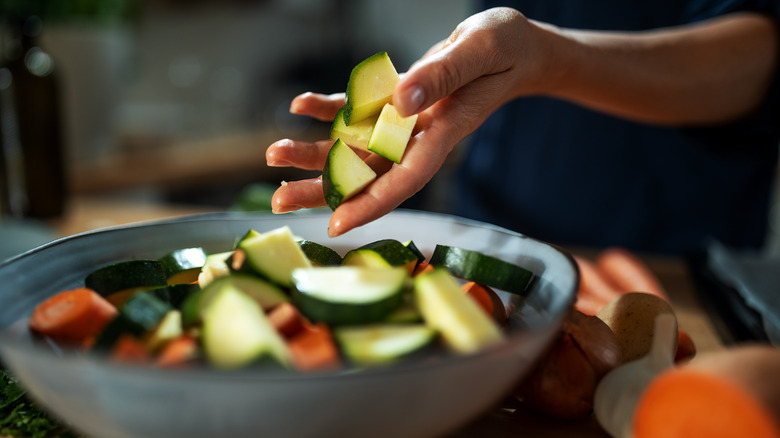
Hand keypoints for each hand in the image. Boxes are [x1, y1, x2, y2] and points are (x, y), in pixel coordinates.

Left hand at [267, 8, 549, 236]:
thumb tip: (402, 101)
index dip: (372, 203)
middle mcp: (420, 135)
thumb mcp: (480, 51)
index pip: (406, 177)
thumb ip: (443, 75)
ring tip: (273, 154)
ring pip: (356, 147)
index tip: (336, 224)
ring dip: (314, 153)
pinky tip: (299, 105)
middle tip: (279, 201)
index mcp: (445, 131)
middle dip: (324, 188)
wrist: (515, 49)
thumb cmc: (507, 48)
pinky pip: (359, 111)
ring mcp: (407, 121)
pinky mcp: (398, 102)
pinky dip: (329, 109)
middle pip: (369, 172)